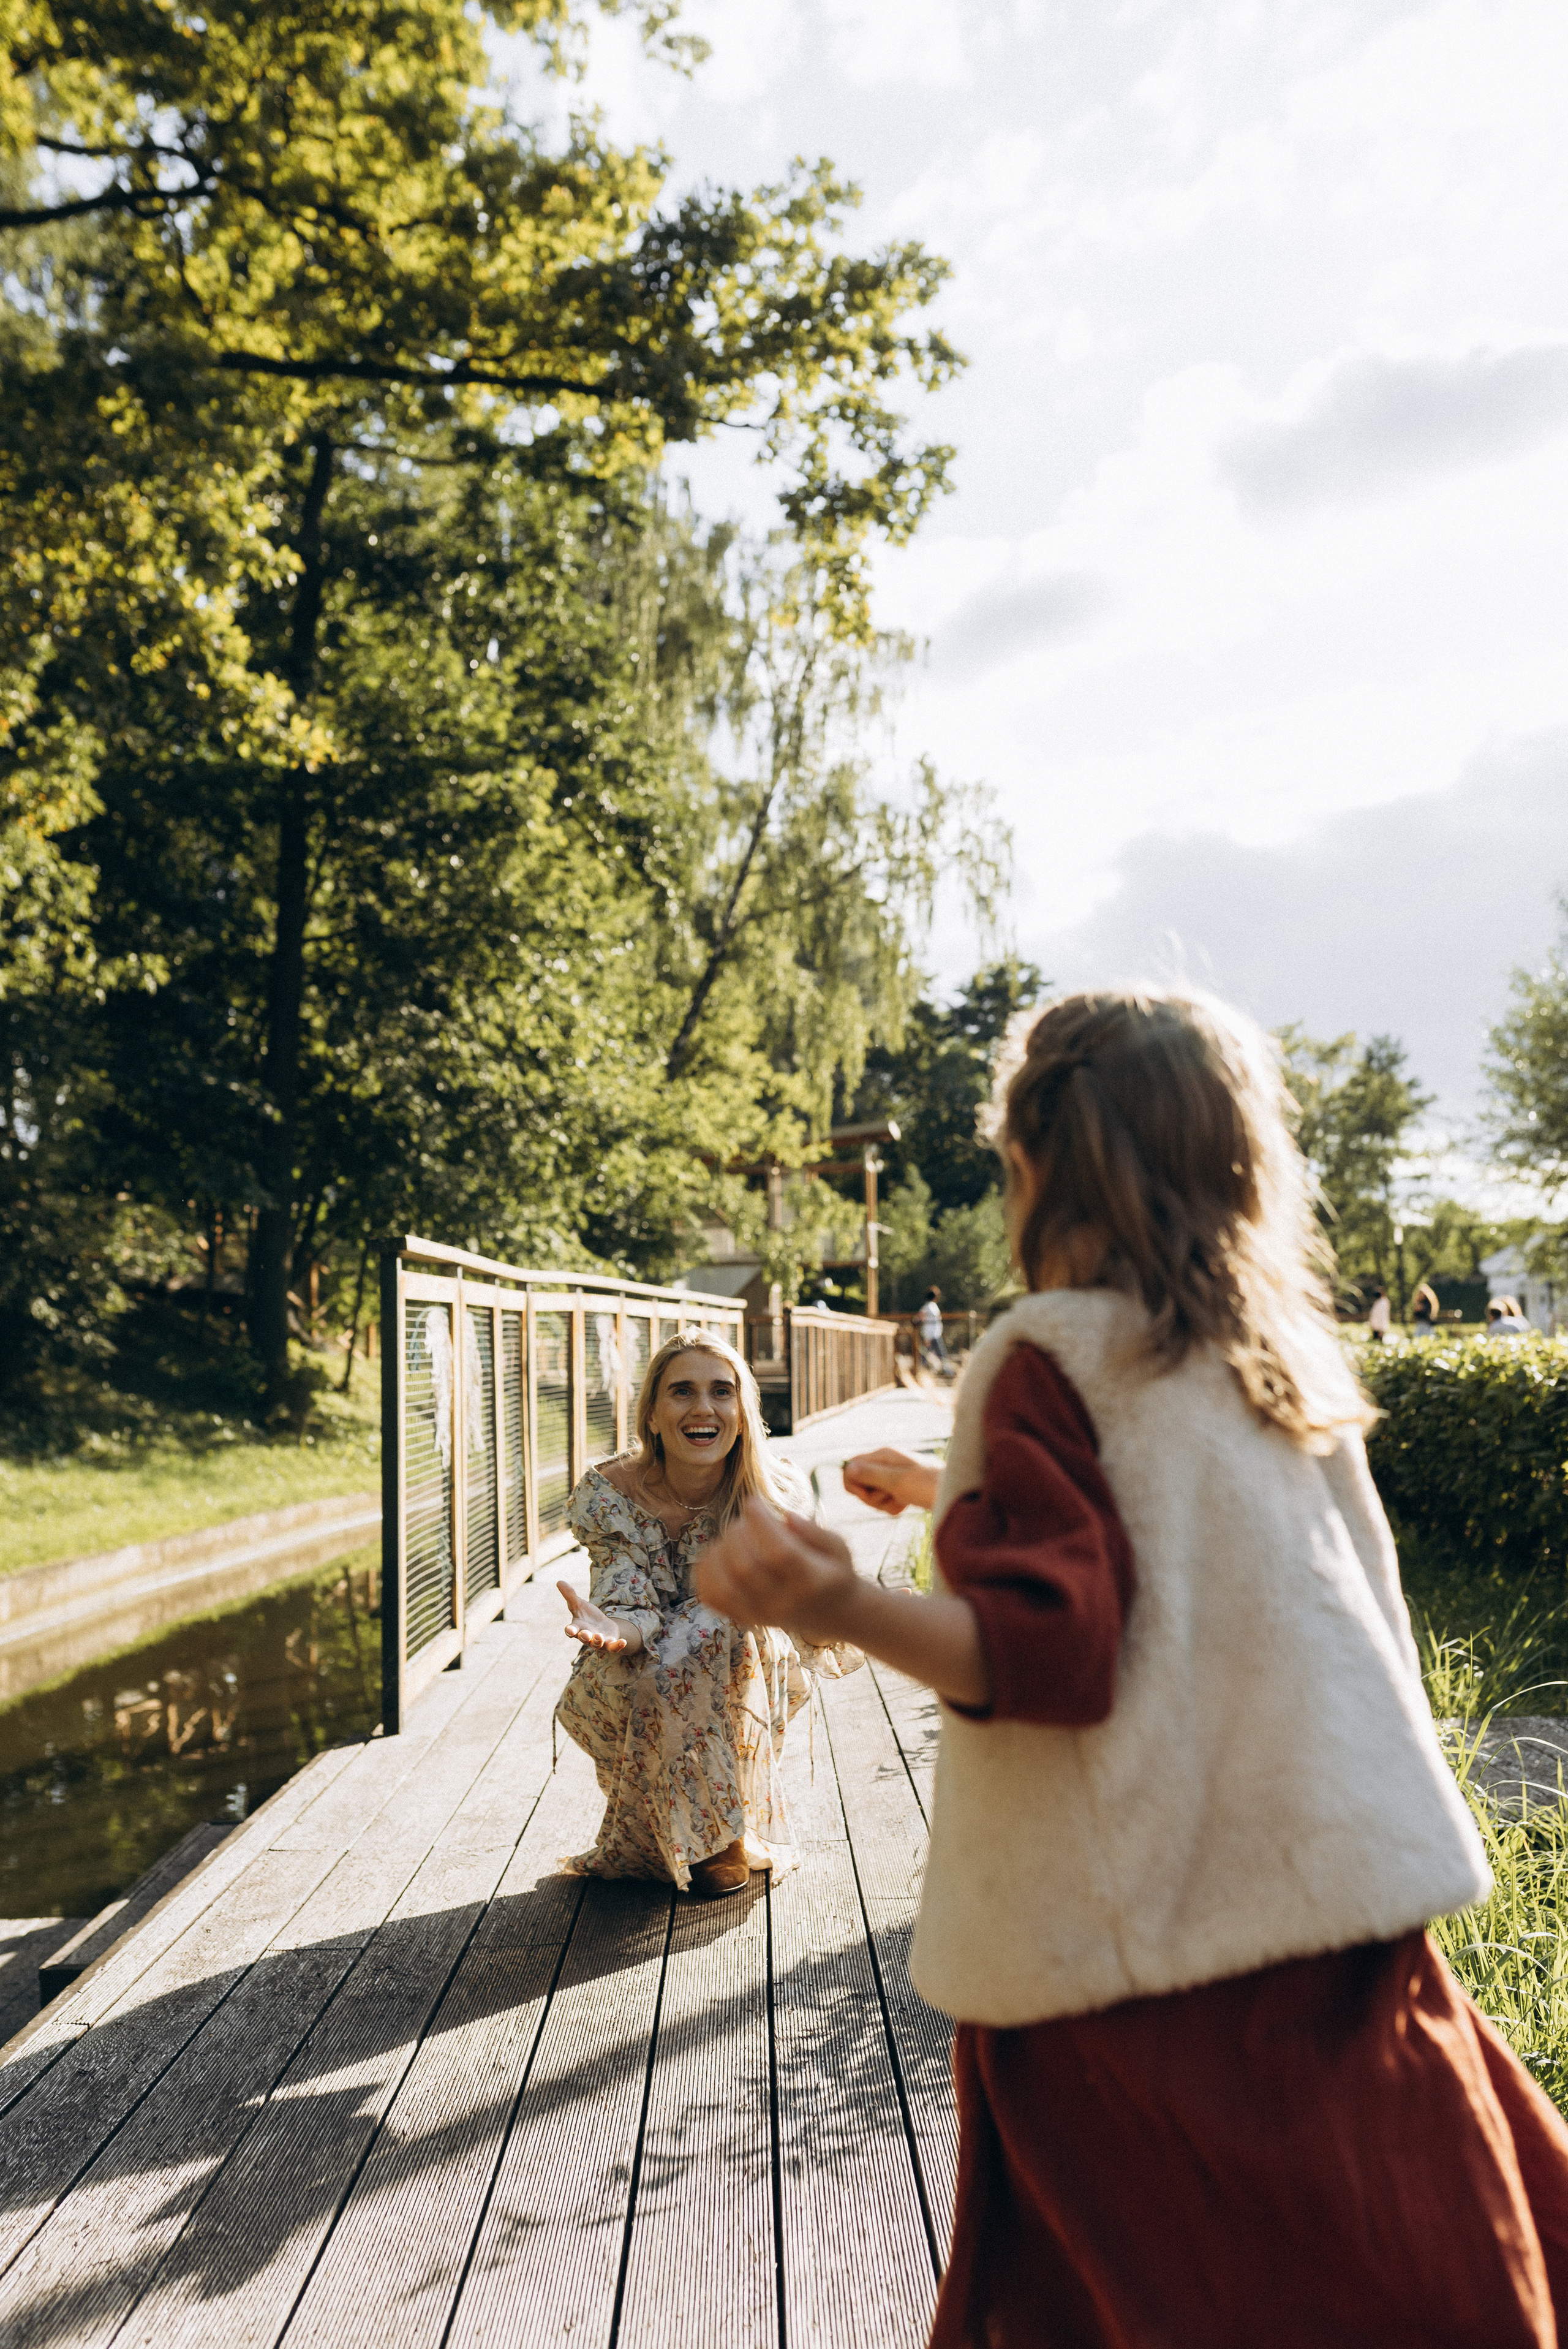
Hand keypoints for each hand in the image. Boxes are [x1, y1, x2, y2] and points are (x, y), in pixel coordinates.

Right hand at [557, 1580, 639, 1653]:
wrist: (602, 1625)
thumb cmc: (587, 1615)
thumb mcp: (579, 1604)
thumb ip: (570, 1595)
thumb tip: (559, 1581)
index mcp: (577, 1628)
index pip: (571, 1631)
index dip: (570, 1631)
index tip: (569, 1630)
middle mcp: (586, 1637)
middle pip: (584, 1639)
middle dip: (585, 1637)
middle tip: (586, 1634)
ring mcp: (598, 1642)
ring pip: (597, 1644)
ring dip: (598, 1641)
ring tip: (600, 1636)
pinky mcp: (609, 1643)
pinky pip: (613, 1647)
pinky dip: (618, 1646)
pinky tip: (624, 1642)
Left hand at [695, 1501, 859, 1648]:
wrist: (832, 1615)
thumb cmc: (833, 1572)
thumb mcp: (839, 1549)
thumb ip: (815, 1532)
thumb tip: (786, 1517)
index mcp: (810, 1582)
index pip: (780, 1554)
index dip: (761, 1523)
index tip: (752, 1501)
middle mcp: (784, 1603)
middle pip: (746, 1568)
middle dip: (736, 1533)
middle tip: (743, 1521)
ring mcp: (760, 1615)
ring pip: (724, 1586)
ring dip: (719, 1552)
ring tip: (731, 1538)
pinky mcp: (744, 1619)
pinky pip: (712, 1598)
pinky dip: (705, 1572)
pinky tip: (716, 1555)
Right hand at [842, 1448, 940, 1516]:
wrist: (955, 1493)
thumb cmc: (928, 1485)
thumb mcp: (898, 1481)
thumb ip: (871, 1475)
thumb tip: (847, 1468)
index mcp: (883, 1455)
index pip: (850, 1467)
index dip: (853, 1484)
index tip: (868, 1494)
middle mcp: (884, 1463)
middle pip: (859, 1484)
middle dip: (872, 1497)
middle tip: (890, 1496)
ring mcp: (891, 1476)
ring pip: (871, 1495)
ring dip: (884, 1503)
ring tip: (902, 1500)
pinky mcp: (898, 1488)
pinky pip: (883, 1501)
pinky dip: (893, 1506)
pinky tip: (906, 1504)